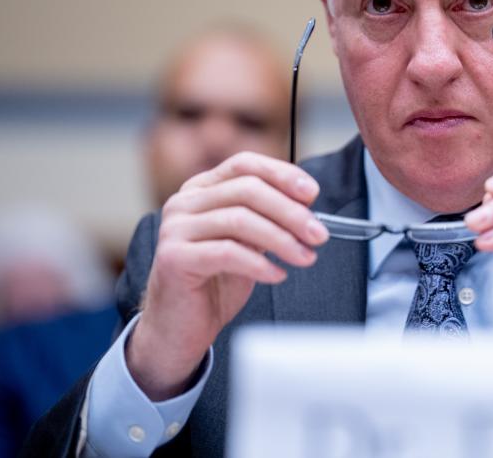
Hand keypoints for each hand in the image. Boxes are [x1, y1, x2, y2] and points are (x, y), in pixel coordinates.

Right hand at [127, 152, 327, 399]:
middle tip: (318, 234)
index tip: (312, 193)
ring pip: (239, 220)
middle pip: (247, 190)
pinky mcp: (174, 258)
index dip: (282, 174)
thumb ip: (267, 220)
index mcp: (202, 189)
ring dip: (281, 239)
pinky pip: (227, 252)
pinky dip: (259, 263)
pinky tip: (278, 275)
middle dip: (290, 211)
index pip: (245, 164)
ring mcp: (175, 228)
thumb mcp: (247, 243)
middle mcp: (184, 202)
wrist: (179, 328)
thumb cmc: (215, 283)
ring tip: (305, 257)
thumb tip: (306, 207)